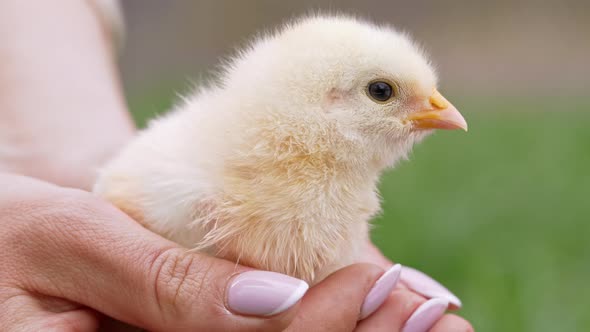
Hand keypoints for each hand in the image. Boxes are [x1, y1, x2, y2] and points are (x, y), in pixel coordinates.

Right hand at [0, 173, 468, 331]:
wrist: (4, 233)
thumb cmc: (15, 232)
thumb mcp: (72, 242)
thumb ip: (162, 281)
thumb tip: (273, 301)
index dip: (312, 330)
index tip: (378, 283)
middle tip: (431, 306)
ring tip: (428, 306)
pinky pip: (259, 331)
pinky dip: (326, 314)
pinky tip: (379, 293)